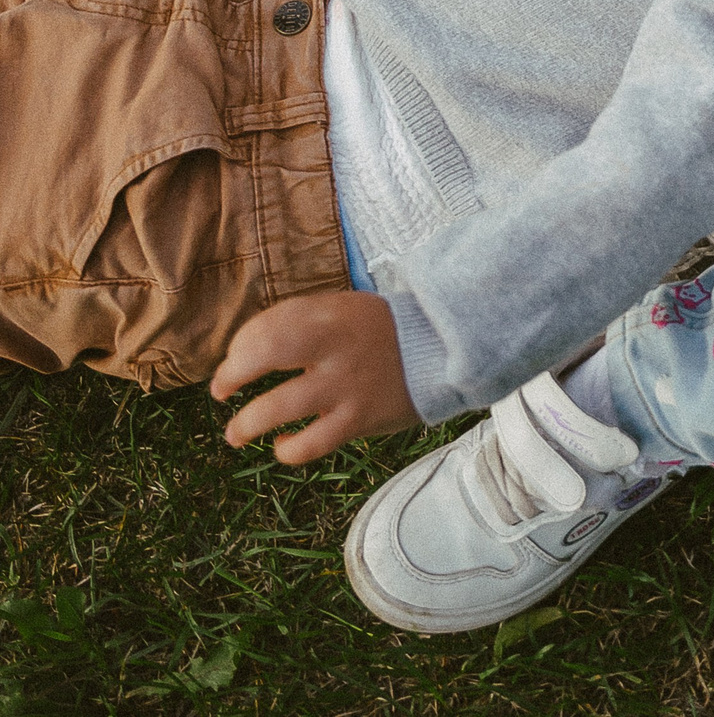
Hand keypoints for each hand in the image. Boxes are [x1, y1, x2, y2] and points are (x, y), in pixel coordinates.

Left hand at [211, 290, 420, 462]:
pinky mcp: (358, 419)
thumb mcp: (345, 309)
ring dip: (245, 424)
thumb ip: (300, 321)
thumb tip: (244, 352)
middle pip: (264, 353)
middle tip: (221, 390)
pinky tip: (283, 444)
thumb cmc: (381, 332)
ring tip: (236, 434)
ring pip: (277, 408)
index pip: (267, 324)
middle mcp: (334, 347)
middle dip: (231, 375)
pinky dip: (287, 449)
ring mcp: (345, 385)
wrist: (446, 348)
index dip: (240, 345)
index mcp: (330, 314)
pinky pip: (309, 444)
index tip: (237, 358)